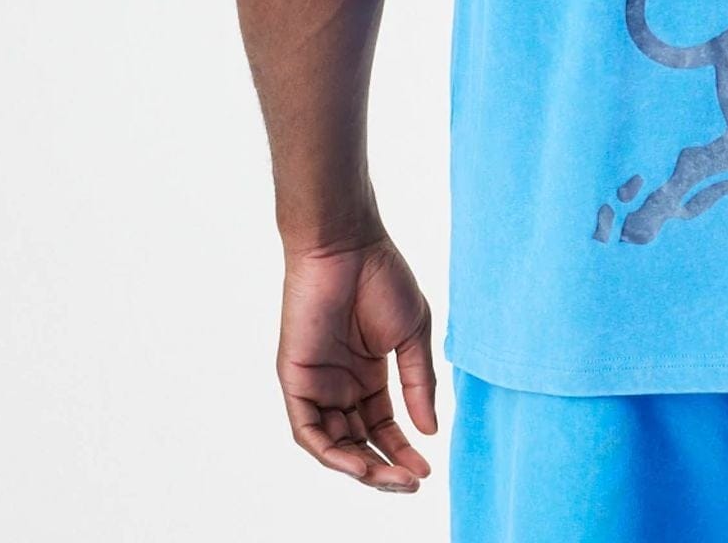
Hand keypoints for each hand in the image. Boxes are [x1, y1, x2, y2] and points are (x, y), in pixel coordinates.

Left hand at [276, 235, 438, 491]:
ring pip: (334, 446)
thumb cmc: (381, 277)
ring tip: (391, 478)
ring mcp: (317, 385)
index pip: (382, 427)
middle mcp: (340, 386)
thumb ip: (419, 383)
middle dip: (385, 467)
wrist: (347, 246)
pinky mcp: (296, 381)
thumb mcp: (412, 335)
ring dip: (362, 468)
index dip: (403, 450)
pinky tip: (360, 464)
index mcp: (368, 375)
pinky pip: (309, 431)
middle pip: (359, 443)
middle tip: (411, 481)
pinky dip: (332, 454)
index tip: (427, 468)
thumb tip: (430, 430)